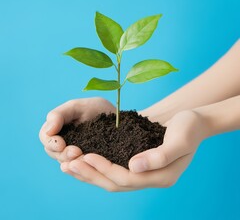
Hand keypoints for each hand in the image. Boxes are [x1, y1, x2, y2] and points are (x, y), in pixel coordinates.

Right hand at [39, 97, 115, 162]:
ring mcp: (76, 154)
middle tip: (76, 151)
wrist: (119, 118)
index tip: (61, 144)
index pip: (46, 138)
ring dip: (73, 162)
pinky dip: (83, 169)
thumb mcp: (78, 107)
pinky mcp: (89, 162)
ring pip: (67, 163)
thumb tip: (47, 131)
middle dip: (63, 154)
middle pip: (54, 153)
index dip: (51, 142)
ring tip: (84, 157)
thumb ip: (59, 115)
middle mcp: (65, 143)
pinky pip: (82, 169)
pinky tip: (89, 166)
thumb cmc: (97, 109)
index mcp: (59, 129)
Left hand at [61, 110, 208, 190]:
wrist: (192, 121)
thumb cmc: (188, 128)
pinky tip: (84, 159)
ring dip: (90, 173)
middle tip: (68, 164)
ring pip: (112, 178)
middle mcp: (150, 178)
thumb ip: (160, 156)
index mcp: (162, 176)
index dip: (105, 169)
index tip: (86, 156)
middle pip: (116, 183)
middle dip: (91, 174)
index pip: (128, 179)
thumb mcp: (180, 140)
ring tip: (69, 164)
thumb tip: (134, 167)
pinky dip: (98, 166)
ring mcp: (144, 172)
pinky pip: (114, 168)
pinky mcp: (137, 162)